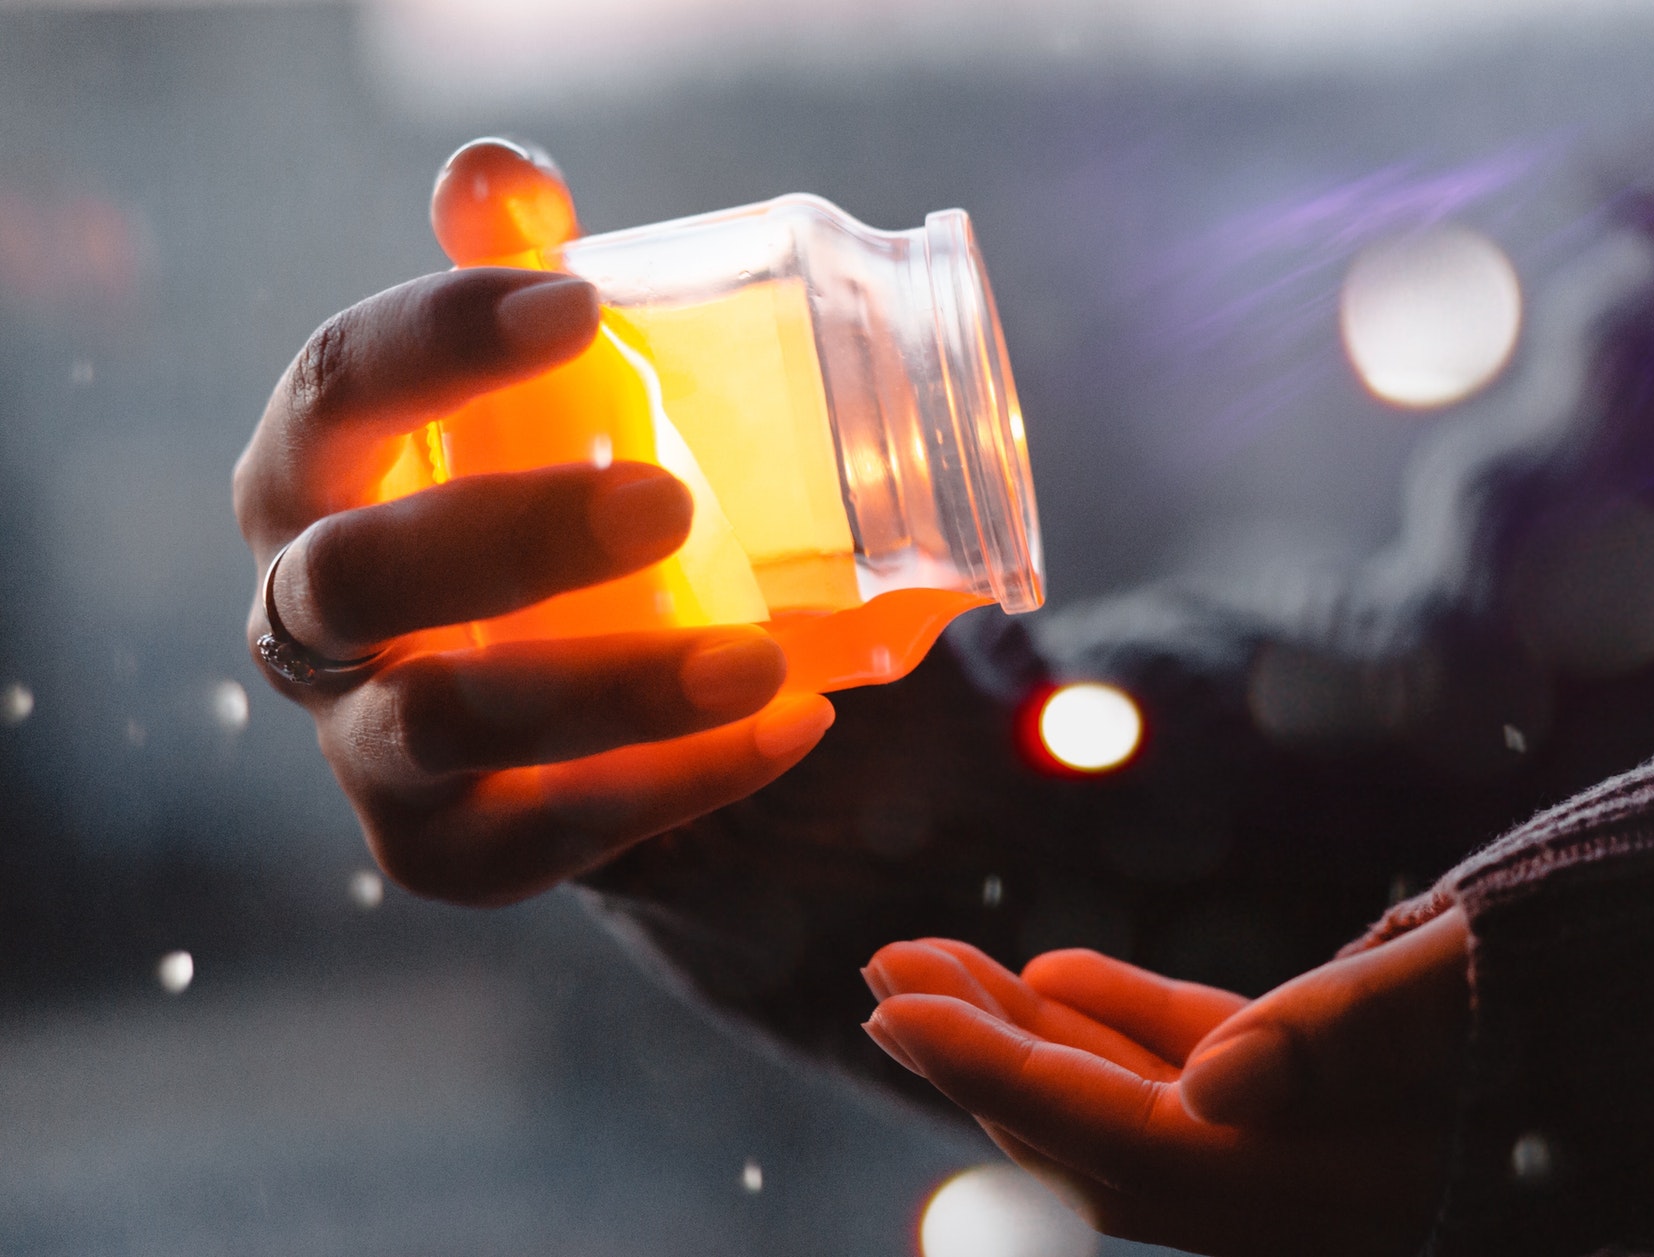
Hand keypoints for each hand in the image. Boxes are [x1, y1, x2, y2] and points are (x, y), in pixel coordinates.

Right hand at [232, 142, 834, 905]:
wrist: (550, 686)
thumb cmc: (528, 494)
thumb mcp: (527, 392)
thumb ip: (514, 274)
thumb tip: (501, 172)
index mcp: (312, 476)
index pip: (335, 391)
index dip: (440, 345)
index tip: (582, 305)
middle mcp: (306, 616)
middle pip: (356, 580)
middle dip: (508, 536)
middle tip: (670, 501)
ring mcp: (365, 747)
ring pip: (447, 724)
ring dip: (612, 688)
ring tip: (762, 656)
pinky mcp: (446, 851)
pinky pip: (544, 836)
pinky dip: (673, 787)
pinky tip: (792, 724)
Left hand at [861, 909, 1468, 1256]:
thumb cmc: (1608, 994)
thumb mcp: (1490, 993)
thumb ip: (1353, 1035)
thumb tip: (1213, 1086)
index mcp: (1333, 1188)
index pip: (1128, 1140)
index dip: (1001, 1071)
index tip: (896, 1006)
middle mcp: (1302, 1188)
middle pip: (1100, 1132)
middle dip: (983, 1051)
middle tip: (886, 971)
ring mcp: (1310, 1149)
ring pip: (1138, 1100)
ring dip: (1032, 1029)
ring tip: (933, 957)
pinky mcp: (1326, 1105)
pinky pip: (1202, 1077)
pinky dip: (1122, 1022)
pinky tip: (1055, 973)